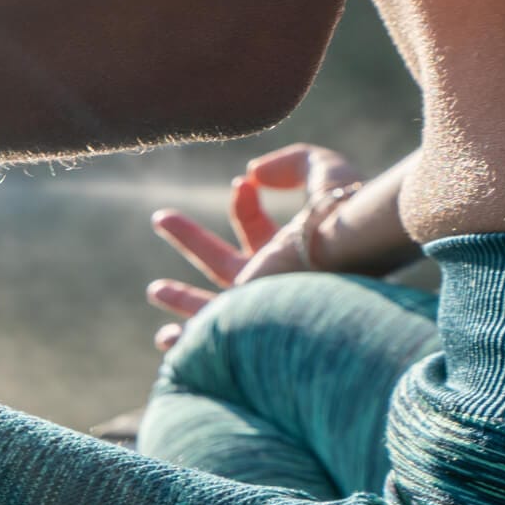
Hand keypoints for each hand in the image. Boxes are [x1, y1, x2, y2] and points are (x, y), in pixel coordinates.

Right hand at [144, 143, 362, 350]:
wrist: (349, 256)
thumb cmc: (346, 214)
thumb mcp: (324, 174)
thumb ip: (295, 163)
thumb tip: (253, 173)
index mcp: (290, 252)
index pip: (255, 228)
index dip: (243, 204)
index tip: (243, 184)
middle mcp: (272, 282)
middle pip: (223, 263)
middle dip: (191, 240)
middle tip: (160, 217)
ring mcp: (255, 306)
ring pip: (211, 307)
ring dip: (183, 300)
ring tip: (156, 291)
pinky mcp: (240, 322)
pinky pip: (208, 339)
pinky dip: (184, 342)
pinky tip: (166, 341)